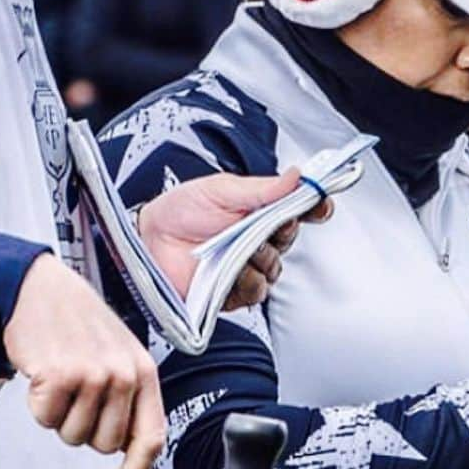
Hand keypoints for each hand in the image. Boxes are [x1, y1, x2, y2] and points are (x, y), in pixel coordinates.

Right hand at [3, 254, 163, 468]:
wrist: (40, 286)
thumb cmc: (78, 319)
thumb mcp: (119, 352)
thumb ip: (129, 396)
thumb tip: (128, 448)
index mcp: (143, 370)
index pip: (152, 436)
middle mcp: (123, 373)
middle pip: (104, 445)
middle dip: (84, 427)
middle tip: (76, 390)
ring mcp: (93, 375)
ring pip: (72, 436)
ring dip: (60, 413)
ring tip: (61, 374)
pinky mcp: (60, 375)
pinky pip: (44, 419)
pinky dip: (37, 402)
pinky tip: (43, 371)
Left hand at [138, 168, 332, 307]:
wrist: (146, 240)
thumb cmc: (179, 210)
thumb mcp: (221, 190)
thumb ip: (262, 188)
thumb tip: (296, 175)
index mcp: (257, 211)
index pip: (297, 210)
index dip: (314, 207)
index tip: (322, 203)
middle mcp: (256, 240)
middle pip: (289, 239)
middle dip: (282, 232)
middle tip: (270, 223)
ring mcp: (245, 267)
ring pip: (274, 268)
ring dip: (262, 258)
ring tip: (239, 248)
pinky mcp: (232, 293)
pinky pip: (255, 292)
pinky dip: (247, 281)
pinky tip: (232, 271)